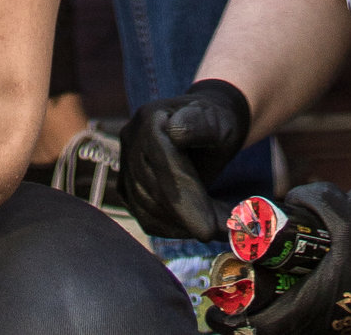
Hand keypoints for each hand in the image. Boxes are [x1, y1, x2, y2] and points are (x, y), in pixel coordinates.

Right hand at [116, 78, 250, 239]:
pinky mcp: (128, 187)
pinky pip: (146, 217)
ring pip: (148, 210)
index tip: (209, 228)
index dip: (187, 198)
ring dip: (184, 226)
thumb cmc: (216, 122)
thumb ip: (200, 124)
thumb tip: (176, 132)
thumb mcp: (218, 118)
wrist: (206, 127)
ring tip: (219, 226)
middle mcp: (132, 140)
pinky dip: (173, 229)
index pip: (164, 164)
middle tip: (224, 231)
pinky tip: (198, 225)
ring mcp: (126, 164)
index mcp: (151, 119)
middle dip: (190, 217)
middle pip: (155, 191)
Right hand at [261, 184, 350, 332]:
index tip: (293, 206)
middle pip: (344, 198)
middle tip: (312, 225)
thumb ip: (268, 320)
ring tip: (336, 236)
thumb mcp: (306, 317)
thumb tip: (225, 321)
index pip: (321, 194)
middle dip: (326, 207)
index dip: (304, 196)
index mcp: (347, 228)